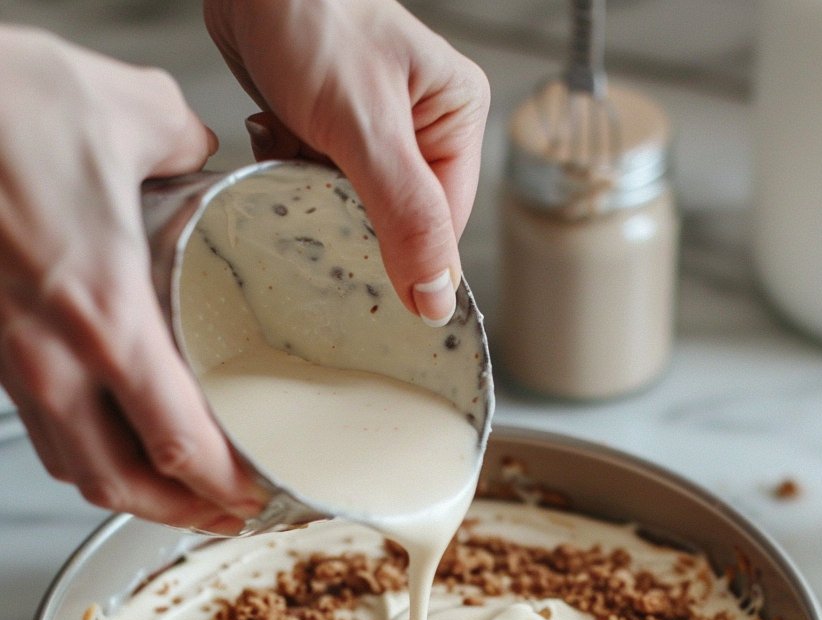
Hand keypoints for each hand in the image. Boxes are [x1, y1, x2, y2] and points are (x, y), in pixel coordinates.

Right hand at [0, 27, 263, 529]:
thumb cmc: (0, 104)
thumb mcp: (128, 111)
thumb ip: (186, 142)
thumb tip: (204, 152)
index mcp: (104, 317)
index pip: (178, 442)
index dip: (224, 487)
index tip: (258, 494)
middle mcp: (53, 357)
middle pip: (121, 483)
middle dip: (181, 514)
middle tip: (227, 515)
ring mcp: (14, 358)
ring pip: (74, 466)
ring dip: (132, 492)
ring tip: (177, 492)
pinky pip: (43, 429)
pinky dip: (87, 454)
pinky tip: (113, 438)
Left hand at [204, 0, 489, 324]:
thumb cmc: (311, 21)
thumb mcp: (366, 129)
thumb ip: (405, 218)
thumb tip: (437, 301)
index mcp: (456, 119)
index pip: (442, 227)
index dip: (401, 253)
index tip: (353, 253)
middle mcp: (424, 126)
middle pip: (395, 221)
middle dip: (346, 212)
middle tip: (312, 177)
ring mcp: (376, 129)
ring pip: (349, 206)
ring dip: (310, 191)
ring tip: (291, 141)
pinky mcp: (330, 128)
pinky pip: (315, 183)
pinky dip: (289, 171)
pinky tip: (276, 134)